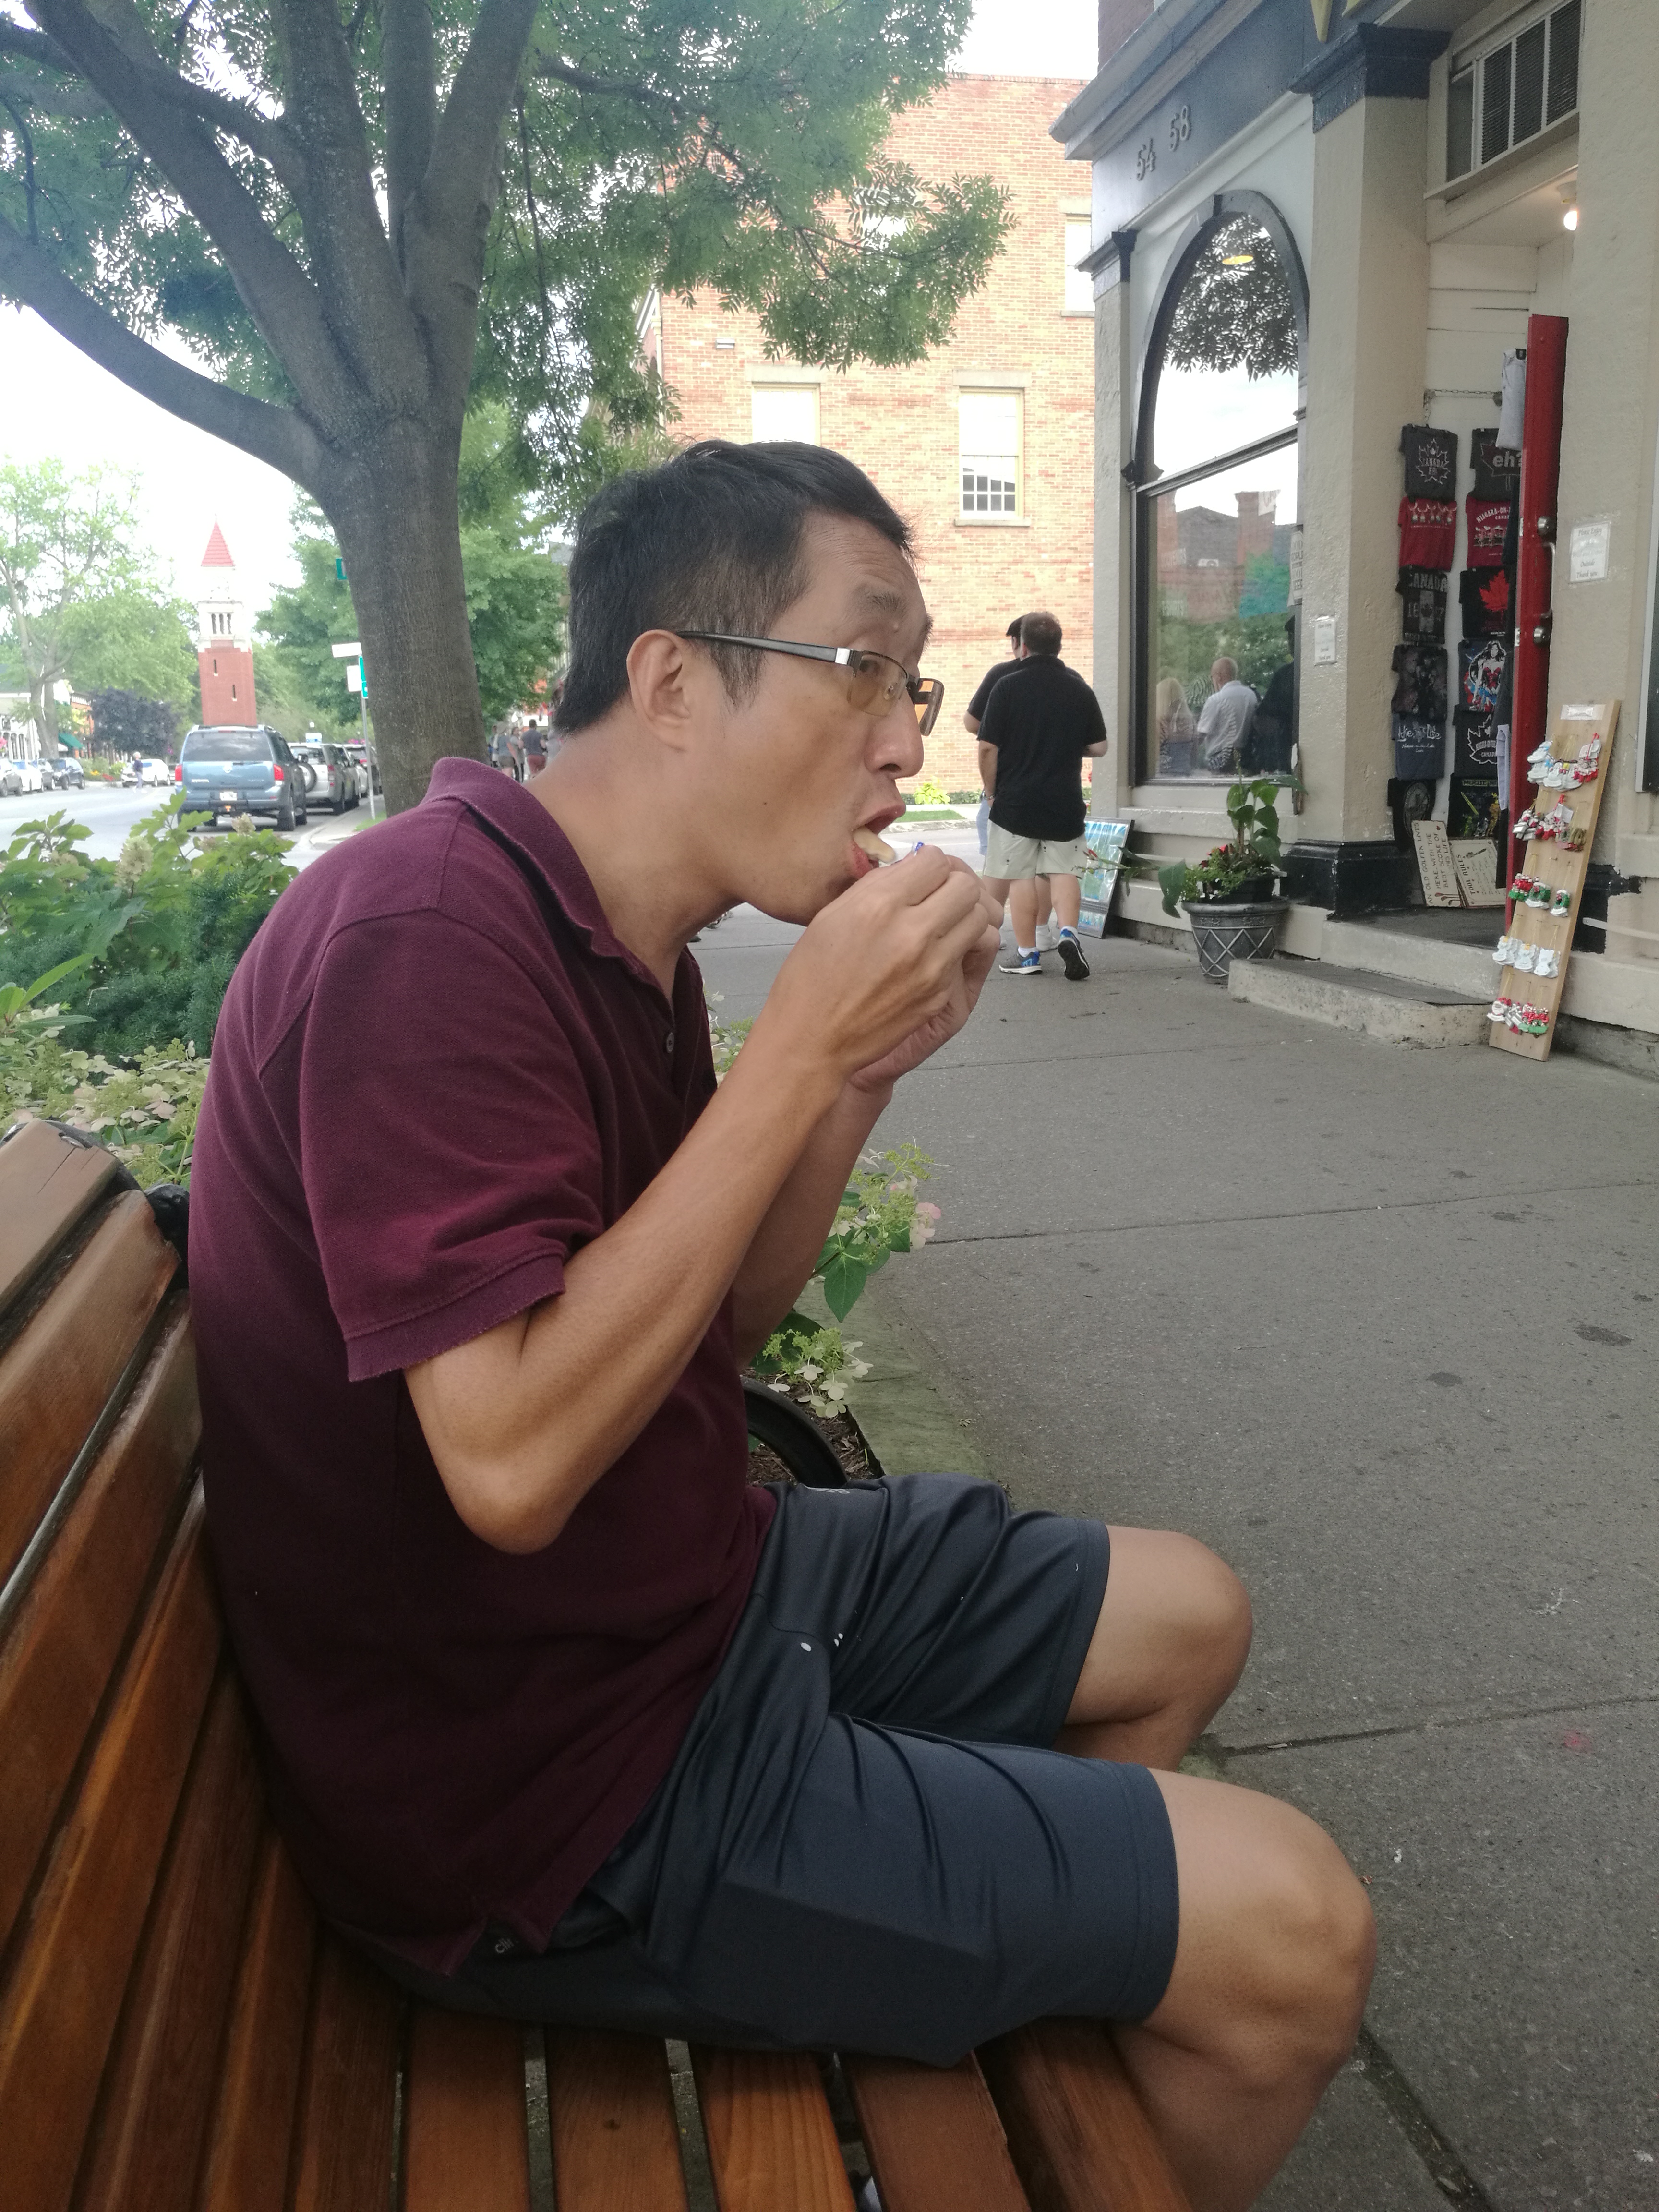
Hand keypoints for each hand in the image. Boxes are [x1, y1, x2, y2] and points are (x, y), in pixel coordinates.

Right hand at [752, 846, 998, 1096]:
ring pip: (978, 920)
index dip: (930, 862)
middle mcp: (911, 932)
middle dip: (954, 883)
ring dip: (964, 914)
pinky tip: (931, 952)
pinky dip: (954, 947)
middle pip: (965, 886)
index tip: (922, 872)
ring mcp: (930, 966)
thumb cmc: (811, 977)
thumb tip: (910, 867)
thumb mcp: (832, 915)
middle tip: (938, 892)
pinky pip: (965, 955)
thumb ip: (876, 887)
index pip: (935, 861)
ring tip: (942, 920)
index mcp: (879, 905)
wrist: (811, 1038)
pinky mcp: (939, 994)